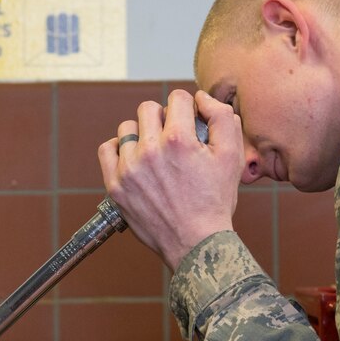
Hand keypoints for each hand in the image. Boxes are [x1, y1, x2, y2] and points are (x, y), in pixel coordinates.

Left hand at [98, 89, 244, 269]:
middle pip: (148, 109)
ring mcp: (129, 169)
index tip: (190, 124)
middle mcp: (149, 151)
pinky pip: (107, 150)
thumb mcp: (232, 156)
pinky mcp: (115, 186)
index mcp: (178, 139)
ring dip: (142, 134)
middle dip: (164, 118)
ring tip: (155, 152)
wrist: (195, 243)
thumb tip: (201, 98)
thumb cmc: (215, 202)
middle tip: (174, 139)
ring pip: (127, 128)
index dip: (188, 108)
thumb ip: (222, 117)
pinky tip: (133, 157)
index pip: (177, 98)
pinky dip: (118, 149)